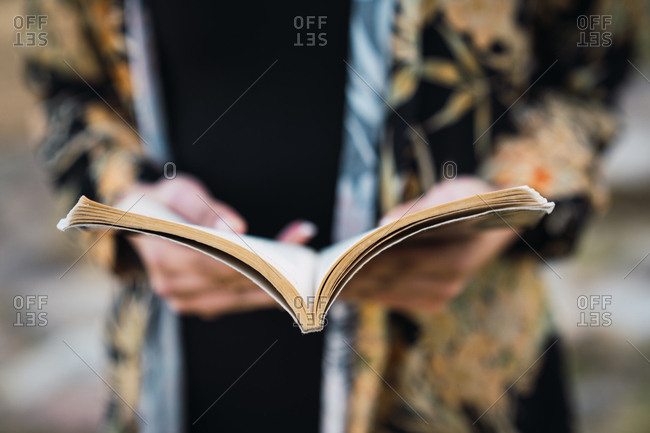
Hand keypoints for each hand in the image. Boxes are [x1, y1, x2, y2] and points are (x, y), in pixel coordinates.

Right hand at [124, 174, 315, 318]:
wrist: (142, 225)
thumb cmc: (164, 202)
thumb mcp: (179, 191)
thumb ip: (204, 208)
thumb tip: (237, 227)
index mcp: (163, 255)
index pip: (212, 262)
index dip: (247, 258)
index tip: (280, 253)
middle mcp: (172, 286)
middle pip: (231, 281)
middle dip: (269, 269)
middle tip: (303, 259)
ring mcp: (186, 301)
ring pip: (239, 297)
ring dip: (273, 285)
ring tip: (303, 269)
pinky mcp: (201, 306)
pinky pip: (238, 302)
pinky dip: (264, 293)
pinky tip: (288, 283)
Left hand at [341, 176, 517, 312]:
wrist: (500, 222)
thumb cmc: (472, 201)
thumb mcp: (452, 192)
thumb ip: (418, 208)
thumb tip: (383, 222)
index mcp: (456, 256)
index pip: (400, 259)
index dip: (367, 260)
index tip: (339, 259)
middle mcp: (449, 281)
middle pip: (391, 279)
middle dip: (355, 276)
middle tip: (325, 273)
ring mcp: (443, 294)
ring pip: (390, 292)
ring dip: (359, 288)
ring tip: (330, 280)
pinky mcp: (436, 301)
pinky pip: (396, 299)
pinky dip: (372, 292)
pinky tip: (350, 286)